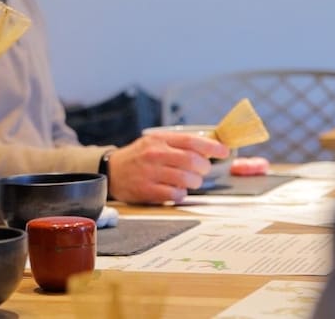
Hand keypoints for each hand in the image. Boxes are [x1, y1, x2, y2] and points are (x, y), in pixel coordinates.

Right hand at [106, 132, 229, 203]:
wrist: (111, 172)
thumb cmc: (138, 157)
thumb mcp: (154, 142)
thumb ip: (178, 144)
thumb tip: (209, 148)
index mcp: (159, 140)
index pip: (191, 141)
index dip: (212, 146)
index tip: (224, 151)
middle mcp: (154, 154)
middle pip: (192, 161)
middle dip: (204, 168)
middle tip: (202, 170)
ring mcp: (150, 173)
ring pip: (187, 179)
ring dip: (194, 182)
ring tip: (189, 181)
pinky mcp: (147, 190)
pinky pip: (176, 194)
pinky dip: (181, 194)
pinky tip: (176, 190)